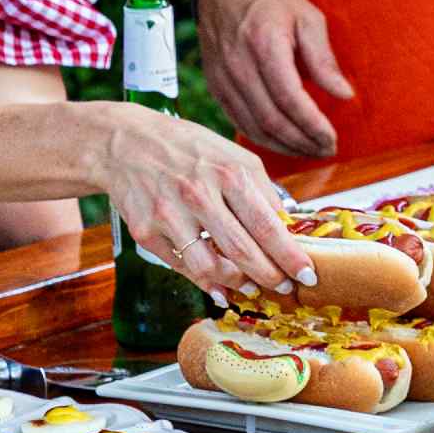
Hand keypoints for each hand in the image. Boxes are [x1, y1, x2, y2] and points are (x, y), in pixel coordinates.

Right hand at [96, 110, 315, 298]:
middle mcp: (198, 194)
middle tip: (284, 288)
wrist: (125, 144)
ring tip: (252, 287)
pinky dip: (205, 283)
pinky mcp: (146, 232)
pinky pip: (182, 267)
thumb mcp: (232, 155)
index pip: (267, 224)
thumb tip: (288, 226)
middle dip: (269, 277)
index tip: (308, 274)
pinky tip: (220, 289)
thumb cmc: (187, 150)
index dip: (290, 256)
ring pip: (211, 266)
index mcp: (227, 173)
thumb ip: (261, 190)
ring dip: (237, 284)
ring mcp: (170, 215)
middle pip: (243, 250)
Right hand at [195, 0, 355, 157]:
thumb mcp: (306, 17)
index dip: (313, 125)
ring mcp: (222, 77)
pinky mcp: (215, 85)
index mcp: (265, 45)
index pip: (291, 99)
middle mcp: (239, 65)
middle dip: (303, 142)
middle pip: (272, 119)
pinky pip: (238, 121)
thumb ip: (324, 59)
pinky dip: (262, 138)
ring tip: (310, 150)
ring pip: (254, 127)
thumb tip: (344, 95)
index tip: (333, 139)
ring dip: (285, 146)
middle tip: (326, 150)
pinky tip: (283, 142)